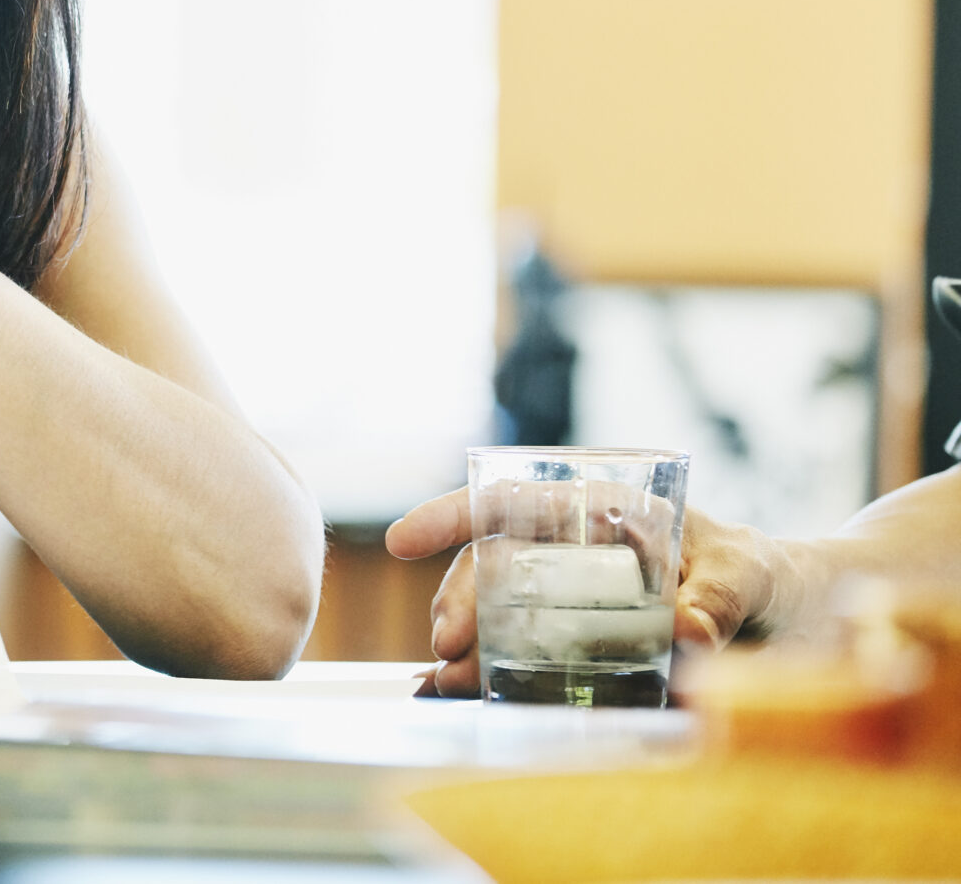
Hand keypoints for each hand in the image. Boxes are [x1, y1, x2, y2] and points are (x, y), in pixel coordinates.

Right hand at [386, 488, 803, 696]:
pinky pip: (523, 652)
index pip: (511, 501)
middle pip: (494, 563)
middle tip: (450, 647)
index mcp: (601, 508)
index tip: (400, 541)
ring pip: (497, 609)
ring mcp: (571, 597)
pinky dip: (490, 673)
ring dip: (469, 642)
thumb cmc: (767, 575)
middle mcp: (572, 547)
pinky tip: (465, 693)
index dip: (451, 516)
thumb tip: (687, 632)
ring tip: (451, 680)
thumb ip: (718, 596)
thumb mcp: (749, 575)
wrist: (794, 619)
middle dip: (461, 600)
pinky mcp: (580, 644)